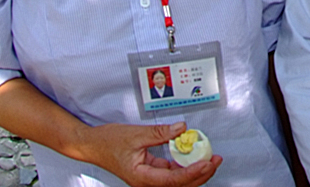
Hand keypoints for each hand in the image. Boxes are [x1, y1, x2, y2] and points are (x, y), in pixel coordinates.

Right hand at [79, 121, 221, 186]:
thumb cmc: (109, 142)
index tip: (207, 163)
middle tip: (216, 160)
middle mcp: (147, 181)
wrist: (93, 145)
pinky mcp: (151, 172)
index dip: (192, 172)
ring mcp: (149, 178)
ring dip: (195, 171)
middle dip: (200, 174)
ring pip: (178, 180)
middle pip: (179, 184)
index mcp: (142, 177)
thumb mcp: (136, 134)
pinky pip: (172, 173)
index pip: (173, 179)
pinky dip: (185, 165)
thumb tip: (182, 129)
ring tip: (210, 159)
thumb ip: (161, 133)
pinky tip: (194, 156)